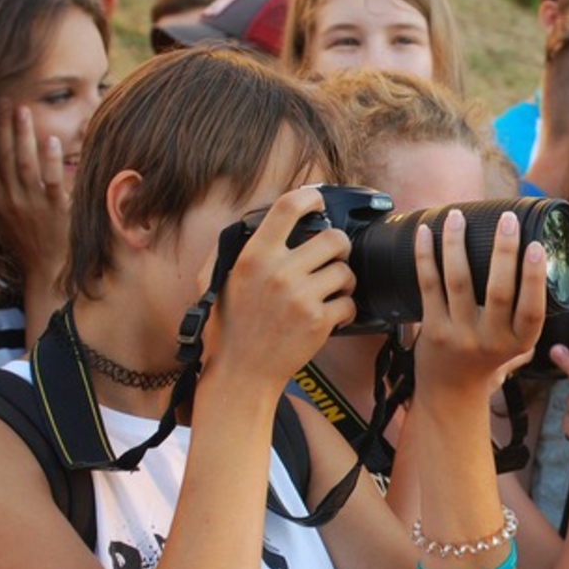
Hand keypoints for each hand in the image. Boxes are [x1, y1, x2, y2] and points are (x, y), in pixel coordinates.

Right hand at [0, 103, 70, 282]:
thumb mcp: (10, 221)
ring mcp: (31, 204)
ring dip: (21, 135)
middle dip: (1, 127)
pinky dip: (49, 159)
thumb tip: (0, 175)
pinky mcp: (54, 210)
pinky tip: (50, 140)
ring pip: (23, 162)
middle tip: (3, 101)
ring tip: (21, 111)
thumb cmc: (33, 246)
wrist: (48, 273)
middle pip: (2, 156)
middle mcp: (10, 199)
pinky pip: (50, 180)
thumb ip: (6, 196)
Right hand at [205, 187, 356, 387]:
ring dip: (343, 280)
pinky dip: (345, 309)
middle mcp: (279, 273)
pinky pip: (350, 303)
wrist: (241, 372)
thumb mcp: (218, 279)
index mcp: (254, 257)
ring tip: (329, 291)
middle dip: (340, 246)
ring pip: (346, 271)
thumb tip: (264, 220)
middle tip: (333, 255)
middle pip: (334, 238)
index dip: (310, 196)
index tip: (318, 199)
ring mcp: (301, 297)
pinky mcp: (319, 322)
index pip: (288, 208)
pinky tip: (329, 315)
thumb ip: (239, 248)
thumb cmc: (230, 326)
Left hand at [412, 210, 546, 394]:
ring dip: (457, 244)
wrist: (450, 393)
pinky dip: (425, 256)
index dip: (535, 277)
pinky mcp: (432, 329)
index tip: (536, 246)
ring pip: (459, 281)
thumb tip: (544, 269)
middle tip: (508, 219)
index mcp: (519, 342)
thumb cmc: (487, 362)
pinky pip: (428, 285)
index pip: (533, 309)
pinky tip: (425, 233)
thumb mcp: (516, 349)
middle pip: (499, 291)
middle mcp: (491, 340)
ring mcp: (459, 335)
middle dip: (504, 250)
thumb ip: (528, 318)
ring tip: (458, 216)